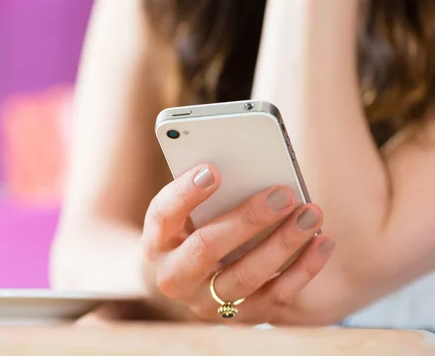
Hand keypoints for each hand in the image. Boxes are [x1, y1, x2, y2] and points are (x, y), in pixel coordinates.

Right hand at [141, 164, 335, 323]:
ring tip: (311, 213)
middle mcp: (174, 277)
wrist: (190, 280)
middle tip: (282, 193)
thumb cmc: (192, 230)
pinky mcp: (240, 317)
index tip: (213, 169)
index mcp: (157, 241)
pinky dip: (303, 269)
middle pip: (207, 248)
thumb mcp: (187, 213)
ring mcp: (206, 302)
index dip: (186, 192)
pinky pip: (276, 296)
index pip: (162, 214)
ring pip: (246, 276)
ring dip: (283, 244)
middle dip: (246, 219)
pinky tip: (323, 241)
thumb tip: (249, 163)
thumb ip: (205, 193)